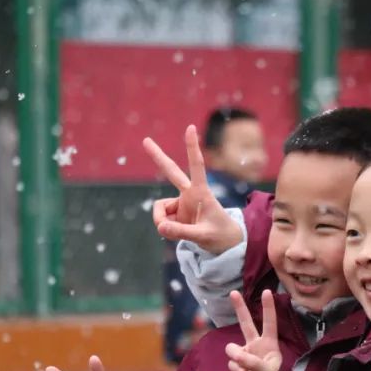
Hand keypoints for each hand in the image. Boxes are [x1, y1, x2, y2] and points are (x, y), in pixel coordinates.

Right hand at [144, 126, 243, 253]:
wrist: (224, 243)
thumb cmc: (220, 235)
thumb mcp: (202, 236)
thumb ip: (181, 232)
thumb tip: (160, 226)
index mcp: (201, 193)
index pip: (197, 166)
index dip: (192, 147)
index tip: (190, 127)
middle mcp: (189, 194)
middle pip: (171, 172)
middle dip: (157, 156)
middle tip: (145, 140)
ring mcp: (181, 203)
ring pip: (160, 210)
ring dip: (162, 222)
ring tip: (172, 232)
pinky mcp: (175, 214)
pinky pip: (162, 220)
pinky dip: (165, 228)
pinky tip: (173, 233)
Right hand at [224, 290, 281, 370]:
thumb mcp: (267, 370)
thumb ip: (251, 360)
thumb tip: (233, 354)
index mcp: (269, 344)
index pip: (269, 323)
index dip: (268, 308)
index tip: (268, 291)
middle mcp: (255, 345)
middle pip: (246, 323)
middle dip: (240, 308)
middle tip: (233, 292)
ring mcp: (244, 354)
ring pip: (233, 349)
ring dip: (238, 358)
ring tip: (246, 369)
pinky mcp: (235, 364)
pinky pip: (231, 363)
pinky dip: (236, 370)